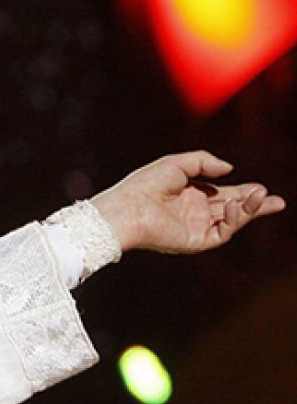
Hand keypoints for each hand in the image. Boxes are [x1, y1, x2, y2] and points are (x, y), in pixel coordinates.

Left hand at [91, 151, 285, 253]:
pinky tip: (235, 205)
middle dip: (255, 205)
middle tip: (276, 200)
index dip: (244, 192)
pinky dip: (233, 220)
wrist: (128, 207)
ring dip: (249, 211)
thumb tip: (229, 169)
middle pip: (232, 209)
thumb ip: (204, 162)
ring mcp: (195, 228)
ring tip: (263, 198)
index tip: (261, 188)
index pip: (224, 194)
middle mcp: (194, 212)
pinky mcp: (195, 241)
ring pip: (231, 221)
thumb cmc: (145, 184)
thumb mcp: (176, 163)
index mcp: (190, 194)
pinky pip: (222, 233)